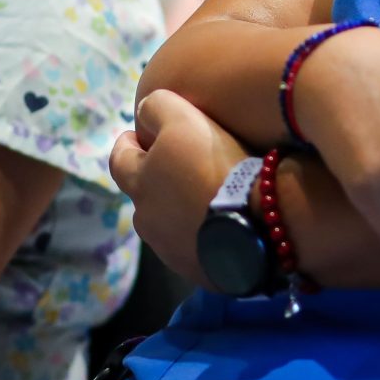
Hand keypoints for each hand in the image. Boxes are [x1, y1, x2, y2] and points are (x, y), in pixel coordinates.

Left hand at [111, 90, 244, 286]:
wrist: (261, 223)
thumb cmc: (216, 166)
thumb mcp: (184, 119)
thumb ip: (157, 107)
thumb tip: (146, 111)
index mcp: (139, 184)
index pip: (118, 159)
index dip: (128, 142)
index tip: (141, 134)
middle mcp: (148, 221)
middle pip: (145, 195)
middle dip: (158, 179)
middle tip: (184, 165)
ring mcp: (173, 251)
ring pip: (170, 224)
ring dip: (183, 209)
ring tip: (211, 197)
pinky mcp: (201, 271)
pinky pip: (198, 247)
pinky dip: (206, 233)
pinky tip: (229, 223)